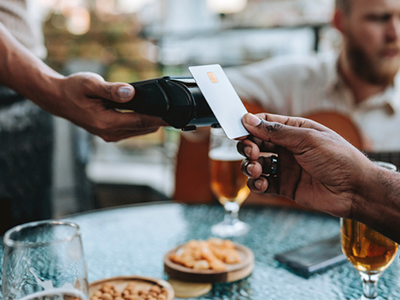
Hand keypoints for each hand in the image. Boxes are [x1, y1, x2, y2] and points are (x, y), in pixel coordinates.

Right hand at [47, 72, 167, 141]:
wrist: (58, 99)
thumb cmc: (73, 89)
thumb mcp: (91, 84)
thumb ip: (111, 90)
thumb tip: (131, 93)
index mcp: (107, 122)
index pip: (142, 121)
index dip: (161, 118)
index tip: (177, 115)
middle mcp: (110, 133)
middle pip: (145, 128)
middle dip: (161, 120)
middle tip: (177, 108)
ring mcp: (111, 135)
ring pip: (141, 130)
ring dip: (152, 121)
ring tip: (166, 109)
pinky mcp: (111, 133)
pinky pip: (134, 129)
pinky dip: (143, 122)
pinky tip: (149, 112)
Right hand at [237, 113, 373, 217]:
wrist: (355, 191)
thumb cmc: (339, 159)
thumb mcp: (307, 139)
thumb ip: (276, 131)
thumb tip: (249, 120)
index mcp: (295, 131)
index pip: (265, 124)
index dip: (249, 126)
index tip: (237, 131)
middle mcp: (287, 148)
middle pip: (257, 144)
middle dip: (248, 147)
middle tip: (252, 152)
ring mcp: (285, 168)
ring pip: (256, 164)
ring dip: (250, 166)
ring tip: (257, 169)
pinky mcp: (284, 186)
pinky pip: (262, 184)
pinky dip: (256, 184)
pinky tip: (261, 183)